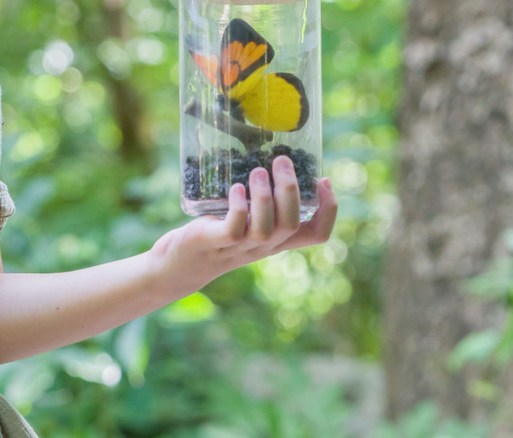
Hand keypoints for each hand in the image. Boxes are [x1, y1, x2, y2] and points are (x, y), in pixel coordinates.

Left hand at [151, 155, 337, 294]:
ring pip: (266, 229)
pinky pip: (234, 229)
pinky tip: (236, 187)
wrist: (183, 261)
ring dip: (264, 197)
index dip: (328, 209)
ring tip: (258, 170)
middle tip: (282, 159)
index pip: (318, 234)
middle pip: (291, 225)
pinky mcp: (216, 243)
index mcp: (279, 239)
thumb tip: (276, 156)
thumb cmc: (220, 230)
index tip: (323, 178)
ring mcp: (241, 247)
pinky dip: (239, 206)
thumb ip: (264, 196)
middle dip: (290, 190)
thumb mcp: (249, 215)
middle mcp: (265, 246)